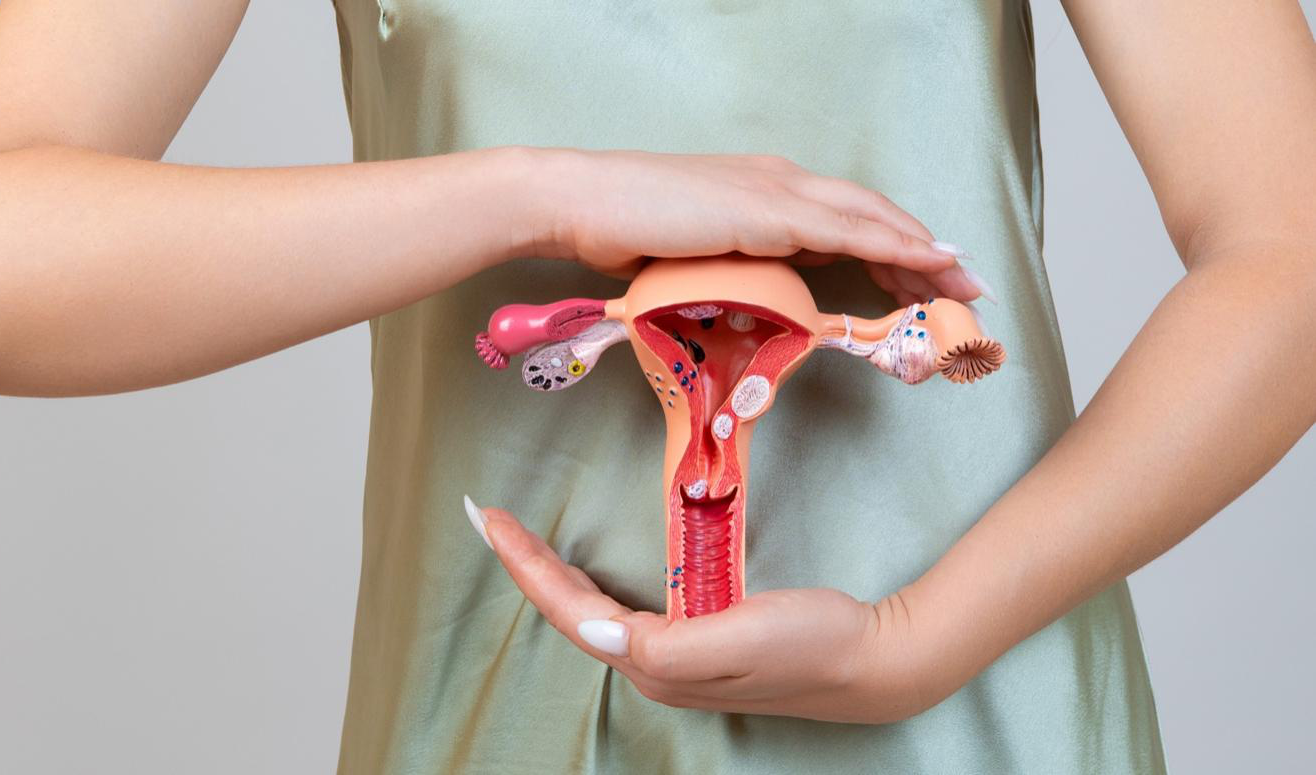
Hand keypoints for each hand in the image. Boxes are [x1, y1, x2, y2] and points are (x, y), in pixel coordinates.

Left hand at [468, 500, 945, 723]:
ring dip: (551, 576)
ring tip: (519, 539)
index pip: (570, 611)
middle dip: (526, 566)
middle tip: (489, 518)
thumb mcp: (740, 638)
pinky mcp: (695, 642)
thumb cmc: (810, 642)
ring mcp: (674, 658)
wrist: (873, 660)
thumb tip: (595, 628)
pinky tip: (583, 572)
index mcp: (656, 663)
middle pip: (570, 611)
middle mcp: (654, 665)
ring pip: (592, 612)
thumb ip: (667, 642)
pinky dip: (590, 585)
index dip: (525, 566)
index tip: (489, 519)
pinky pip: (622, 611)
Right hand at [523, 148, 991, 303]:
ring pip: (872, 219)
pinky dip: (896, 244)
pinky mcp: (769, 210)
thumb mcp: (695, 255)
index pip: (845, 218)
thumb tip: (761, 295)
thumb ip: (736, 265)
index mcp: (766, 190)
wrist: (583, 202)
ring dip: (924, 252)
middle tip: (967, 285)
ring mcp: (777, 191)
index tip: (924, 277)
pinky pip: (849, 230)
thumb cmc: (624, 231)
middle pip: (873, 214)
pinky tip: (928, 260)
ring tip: (965, 282)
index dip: (891, 245)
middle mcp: (782, 181)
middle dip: (925, 251)